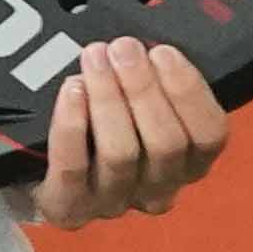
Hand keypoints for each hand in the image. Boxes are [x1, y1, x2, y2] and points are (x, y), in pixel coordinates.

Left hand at [30, 40, 230, 228]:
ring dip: (108, 99)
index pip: (209, 135)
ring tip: (94, 60)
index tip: (163, 53)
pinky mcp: (70, 207)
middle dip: (143, 87)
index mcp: (186, 162)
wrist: (42, 168)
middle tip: (122, 49)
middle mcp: (157, 189)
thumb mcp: (139, 99)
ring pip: (121, 154)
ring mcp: (114, 202)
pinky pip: (73, 167)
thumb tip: (148, 44)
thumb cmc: (101, 122)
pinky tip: (71, 91)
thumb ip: (154, 79)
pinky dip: (72, 125)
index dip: (189, 91)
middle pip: (166, 144)